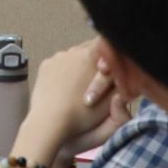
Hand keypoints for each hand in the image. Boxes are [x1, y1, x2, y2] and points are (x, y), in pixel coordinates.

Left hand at [17, 40, 115, 162]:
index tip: (110, 70)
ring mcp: (57, 57)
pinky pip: (60, 63)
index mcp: (91, 55)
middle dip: (95, 62)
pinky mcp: (46, 64)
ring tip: (79, 88)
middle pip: (90, 49)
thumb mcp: (110, 102)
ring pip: (74, 56)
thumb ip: (119, 82)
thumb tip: (121, 68)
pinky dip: (64, 72)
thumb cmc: (82, 116)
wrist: (48, 122)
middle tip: (97, 80)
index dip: (111, 56)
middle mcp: (74, 51)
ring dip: (79, 67)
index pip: (106, 44)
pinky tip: (65, 88)